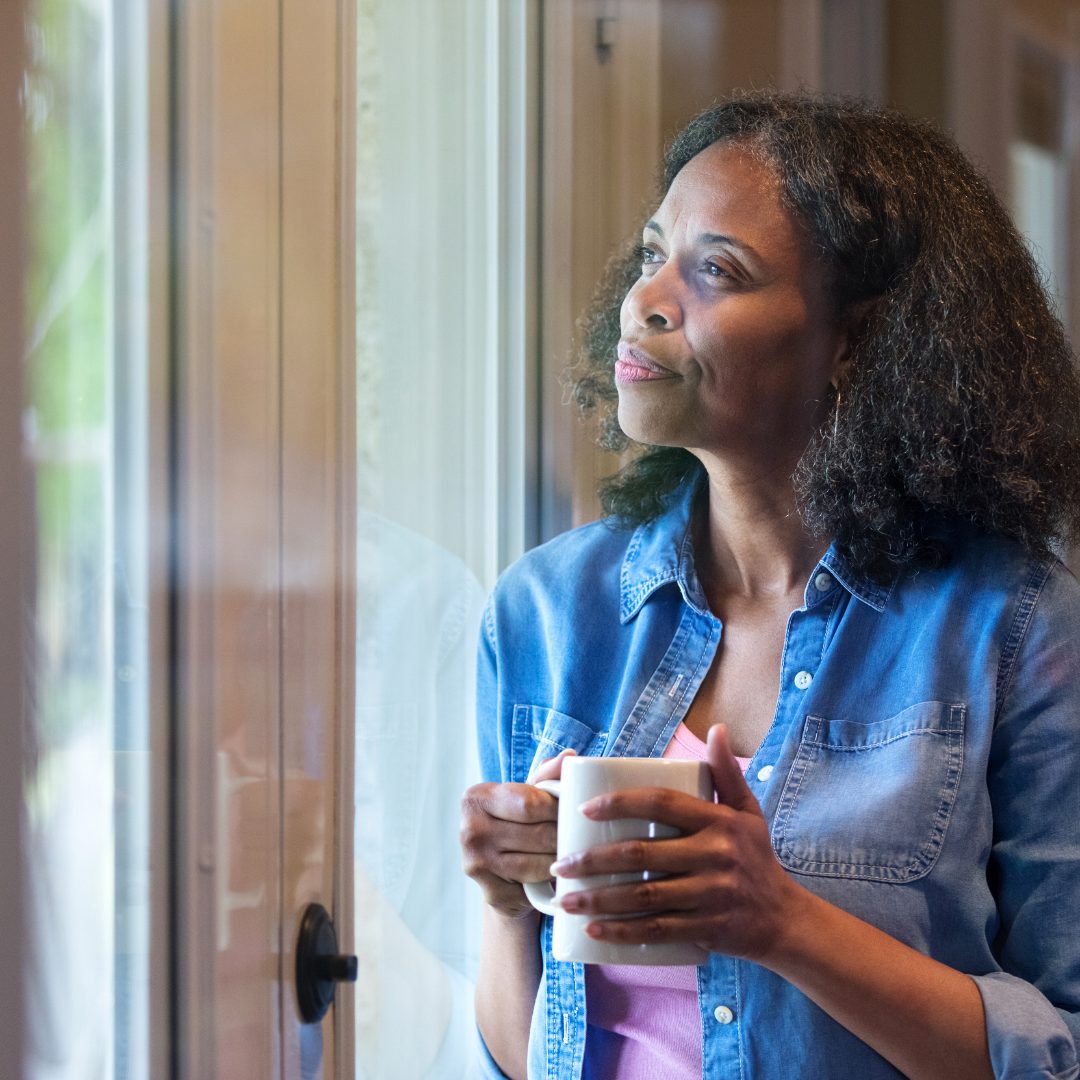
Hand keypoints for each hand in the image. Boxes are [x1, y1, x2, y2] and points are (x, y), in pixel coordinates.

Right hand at [460, 750, 573, 918]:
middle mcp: (470, 830)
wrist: (498, 875)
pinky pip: (535, 886)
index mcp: (477, 797)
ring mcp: (477, 863)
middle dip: (565, 836)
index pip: (530, 803)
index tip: (574, 811)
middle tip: (581, 836)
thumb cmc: (517, 825)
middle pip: (539, 834)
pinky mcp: (490, 893)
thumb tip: (570, 755)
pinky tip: (558, 877)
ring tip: (573, 853)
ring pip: (539, 862)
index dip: (558, 809)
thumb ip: (546, 775)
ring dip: (561, 860)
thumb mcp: (526, 796)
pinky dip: (550, 882)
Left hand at [550, 725, 803, 961]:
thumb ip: (727, 772)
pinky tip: (594, 930)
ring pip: (643, 896)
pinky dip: (623, 932)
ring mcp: (711, 894)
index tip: (584, 810)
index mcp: (718, 821)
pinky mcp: (707, 929)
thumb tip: (715, 729)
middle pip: (641, 853)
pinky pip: (657, 931)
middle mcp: (715, 855)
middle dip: (593, 860)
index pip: (661, 802)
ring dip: (598, 899)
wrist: (785, 920)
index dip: (620, 803)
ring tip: (566, 900)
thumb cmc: (756, 859)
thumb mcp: (748, 813)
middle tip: (560, 865)